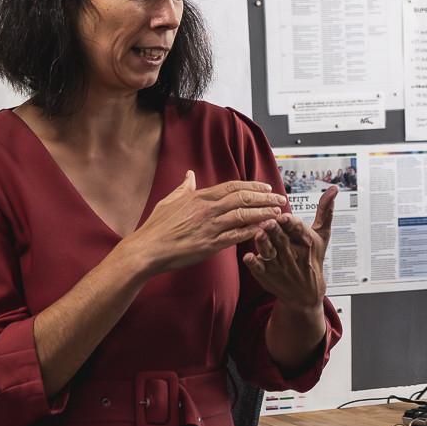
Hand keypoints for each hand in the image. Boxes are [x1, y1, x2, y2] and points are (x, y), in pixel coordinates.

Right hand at [124, 172, 285, 277]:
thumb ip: (183, 188)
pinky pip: (237, 235)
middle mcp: (207, 209)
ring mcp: (210, 227)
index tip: (266, 186)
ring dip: (264, 213)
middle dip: (265, 197)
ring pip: (244, 215)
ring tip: (278, 212)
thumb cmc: (155, 227)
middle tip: (280, 198)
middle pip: (243, 198)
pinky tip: (265, 229)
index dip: (253, 185)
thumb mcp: (169, 201)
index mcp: (199, 197)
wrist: (146, 250)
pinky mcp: (211, 245)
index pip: (233, 186)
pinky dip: (253, 231)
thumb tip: (190, 175)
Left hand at [243, 183, 336, 312]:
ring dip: (264, 243)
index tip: (284, 216)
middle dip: (275, 230)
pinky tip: (248, 256)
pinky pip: (258, 268)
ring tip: (259, 234)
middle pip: (282, 239)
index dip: (290, 223)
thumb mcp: (323, 235)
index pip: (298, 229)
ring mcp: (278, 264)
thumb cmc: (312, 258)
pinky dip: (253, 263)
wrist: (305, 293)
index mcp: (305, 242)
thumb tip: (335, 188)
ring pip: (269, 252)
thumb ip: (325, 211)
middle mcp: (292, 253)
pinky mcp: (266, 274)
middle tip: (269, 221)